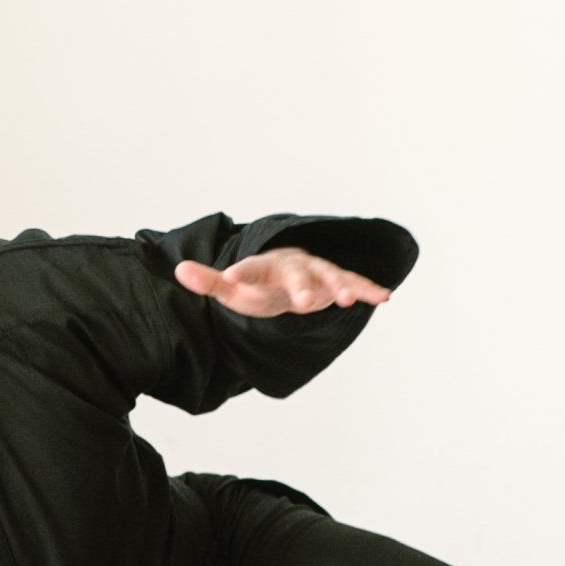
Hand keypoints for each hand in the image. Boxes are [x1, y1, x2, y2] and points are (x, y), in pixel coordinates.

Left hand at [174, 246, 390, 318]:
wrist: (283, 273)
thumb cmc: (256, 283)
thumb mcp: (230, 287)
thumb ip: (208, 281)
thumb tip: (180, 271)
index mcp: (265, 266)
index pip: (252, 269)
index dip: (242, 273)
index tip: (231, 278)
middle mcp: (293, 265)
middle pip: (298, 274)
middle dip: (303, 286)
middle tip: (306, 300)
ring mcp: (317, 272)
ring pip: (330, 276)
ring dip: (340, 287)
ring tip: (348, 300)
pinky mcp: (335, 282)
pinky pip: (354, 283)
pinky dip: (368, 289)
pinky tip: (385, 296)